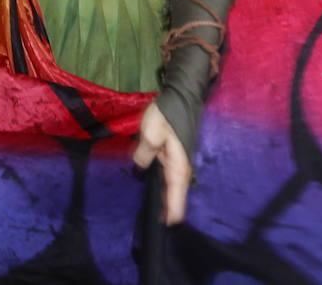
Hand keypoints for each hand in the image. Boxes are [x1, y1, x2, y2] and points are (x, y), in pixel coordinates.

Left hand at [132, 101, 192, 225]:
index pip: (176, 192)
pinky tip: (157, 191)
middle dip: (170, 209)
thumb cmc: (167, 114)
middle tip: (159, 224)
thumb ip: (145, 151)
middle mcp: (181, 166)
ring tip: (159, 215)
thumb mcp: (151, 131)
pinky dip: (166, 187)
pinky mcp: (173, 155)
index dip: (173, 210)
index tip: (168, 224)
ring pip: (173, 186)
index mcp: (178, 163)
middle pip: (176, 193)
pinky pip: (170, 177)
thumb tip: (140, 165)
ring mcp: (178, 161)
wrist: (180, 97)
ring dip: (168, 199)